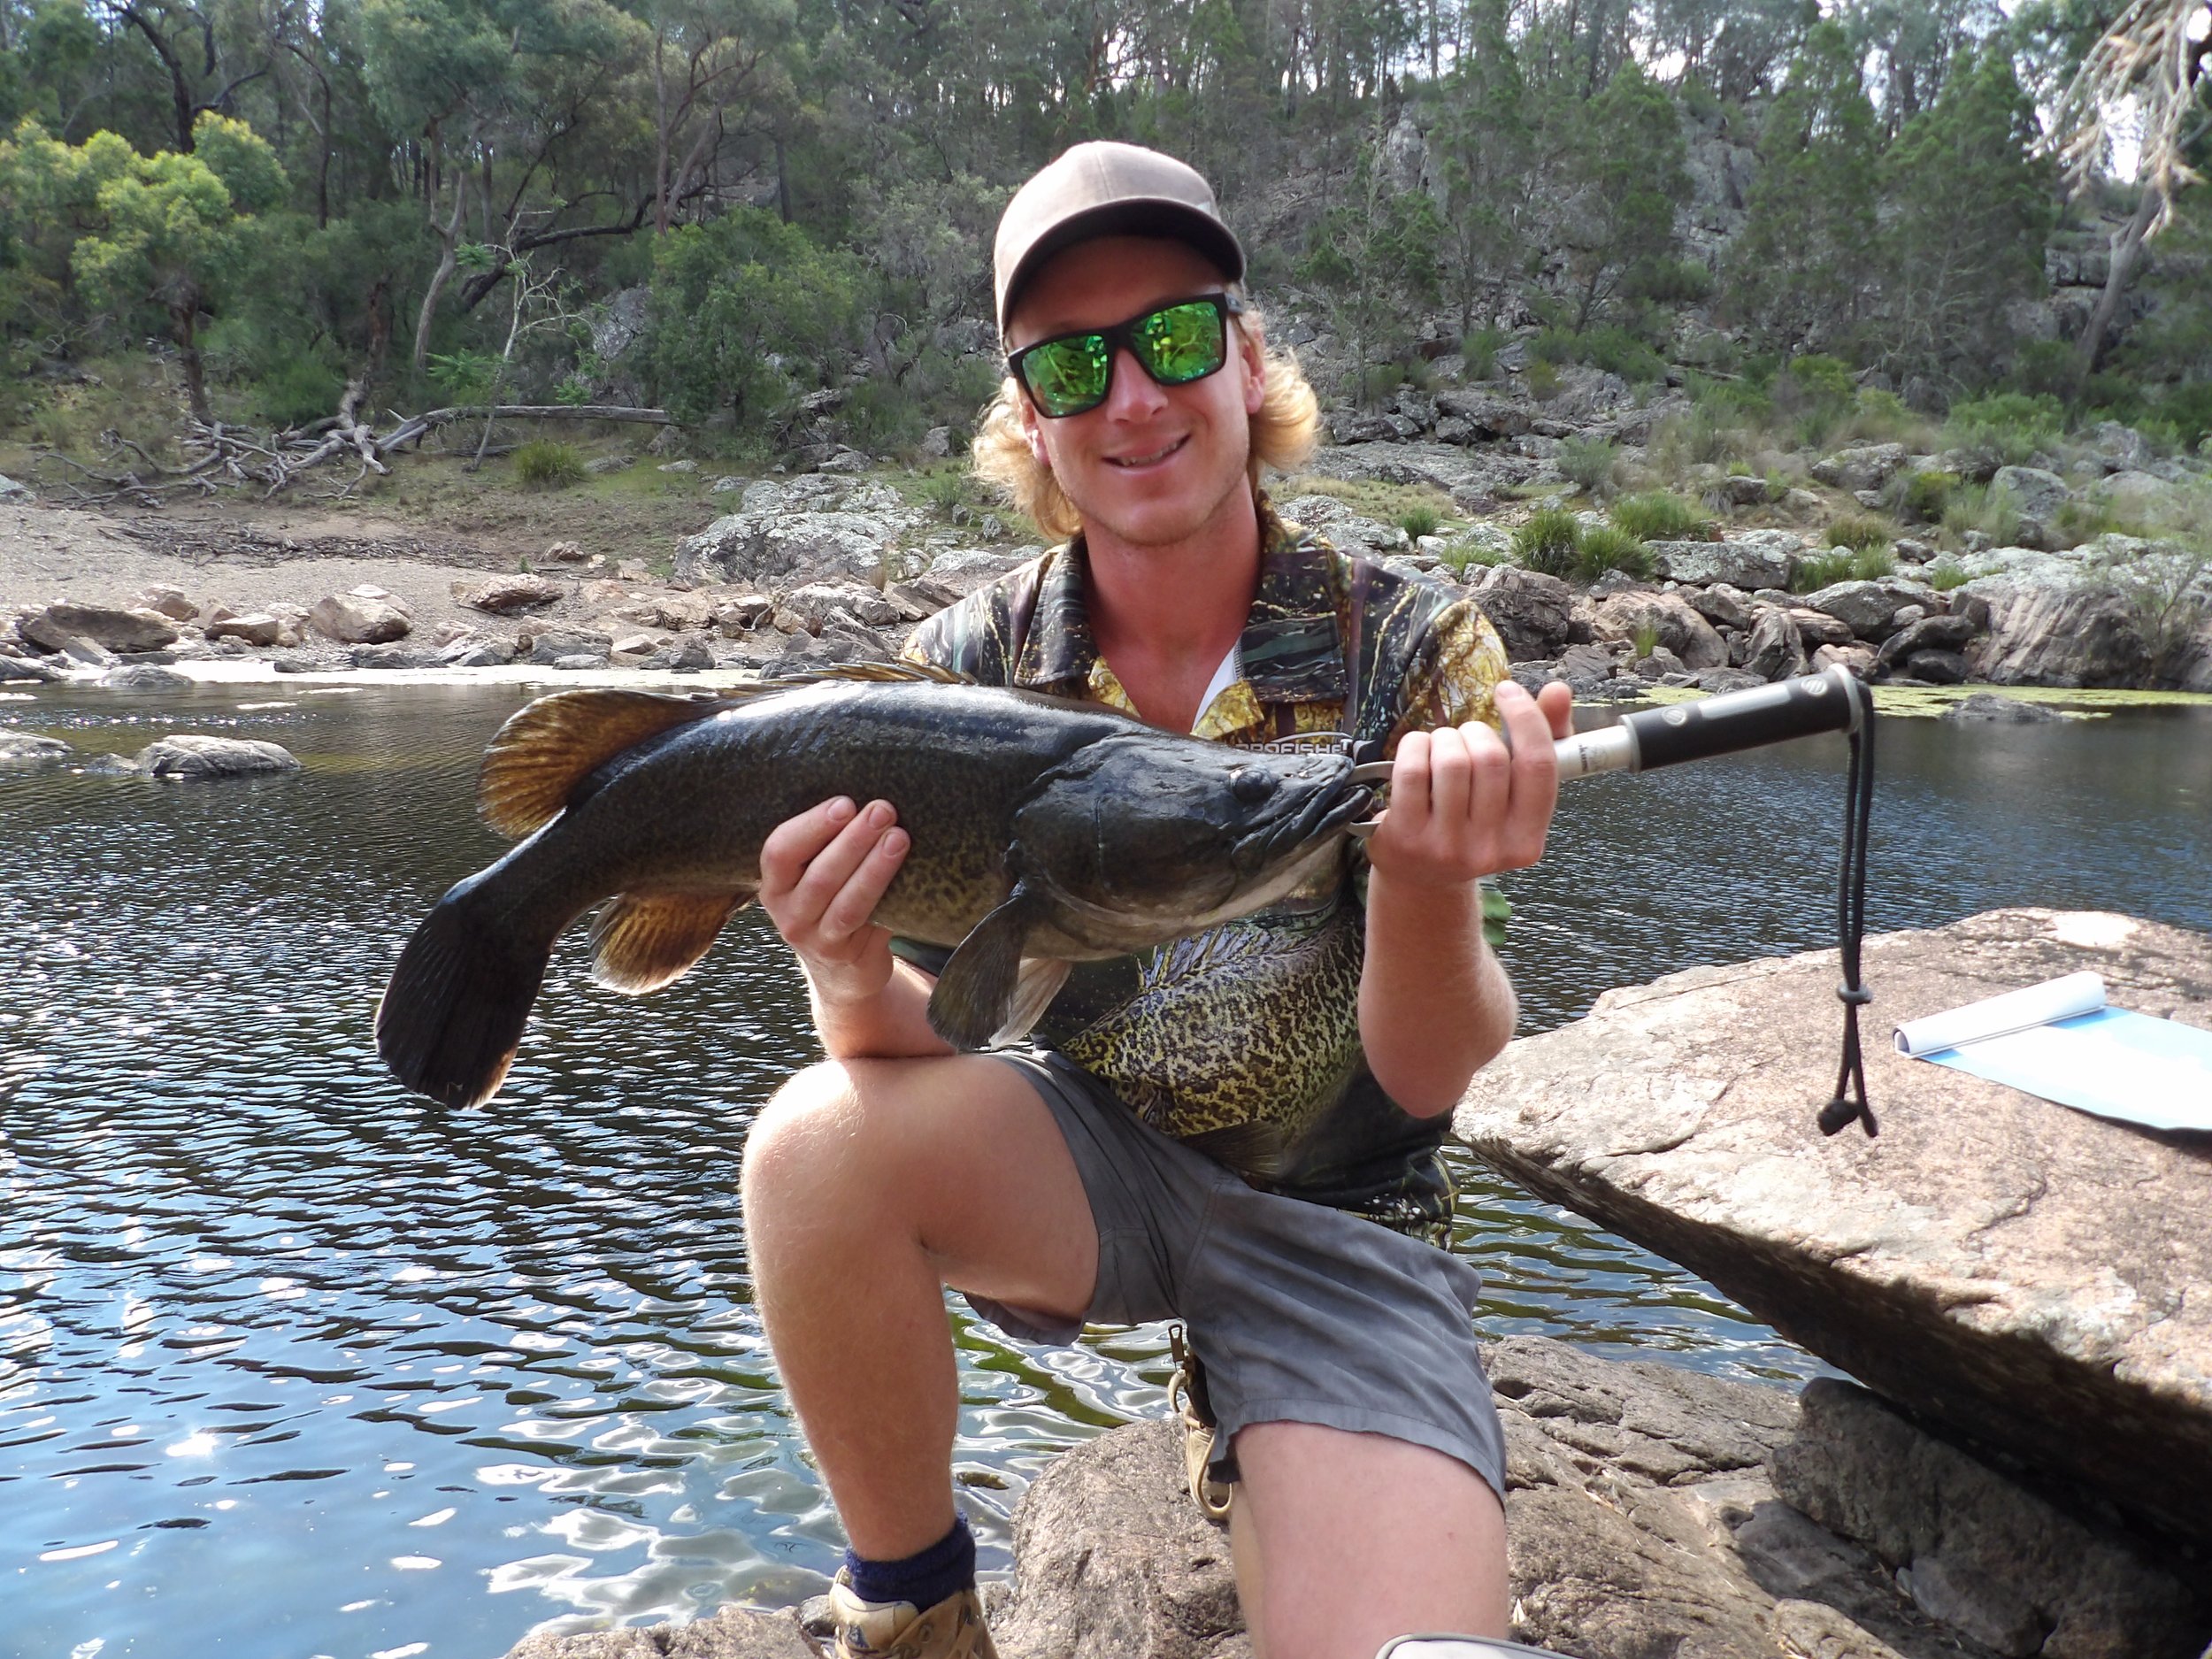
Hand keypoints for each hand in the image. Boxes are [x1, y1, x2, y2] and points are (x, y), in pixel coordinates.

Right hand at [757, 797, 910, 1006]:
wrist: (843, 969)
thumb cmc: (833, 903)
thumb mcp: (816, 875)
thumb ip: (829, 845)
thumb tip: (870, 801)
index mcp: (775, 883)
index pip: (780, 850)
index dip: (812, 825)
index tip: (846, 803)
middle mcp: (787, 913)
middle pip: (819, 874)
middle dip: (854, 838)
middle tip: (883, 810)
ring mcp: (815, 939)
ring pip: (846, 901)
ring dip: (874, 866)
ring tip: (899, 838)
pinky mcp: (845, 954)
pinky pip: (868, 921)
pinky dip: (885, 894)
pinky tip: (907, 873)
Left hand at [1363, 680, 1573, 889]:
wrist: (1419, 874)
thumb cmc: (1474, 821)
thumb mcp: (1513, 795)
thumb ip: (1544, 742)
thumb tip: (1559, 689)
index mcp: (1527, 841)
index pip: (1538, 766)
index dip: (1526, 718)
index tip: (1507, 692)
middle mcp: (1490, 850)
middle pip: (1491, 759)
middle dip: (1475, 732)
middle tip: (1466, 737)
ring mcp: (1446, 846)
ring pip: (1451, 761)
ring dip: (1444, 738)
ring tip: (1441, 747)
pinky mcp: (1406, 837)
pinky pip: (1412, 769)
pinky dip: (1414, 746)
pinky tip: (1417, 752)